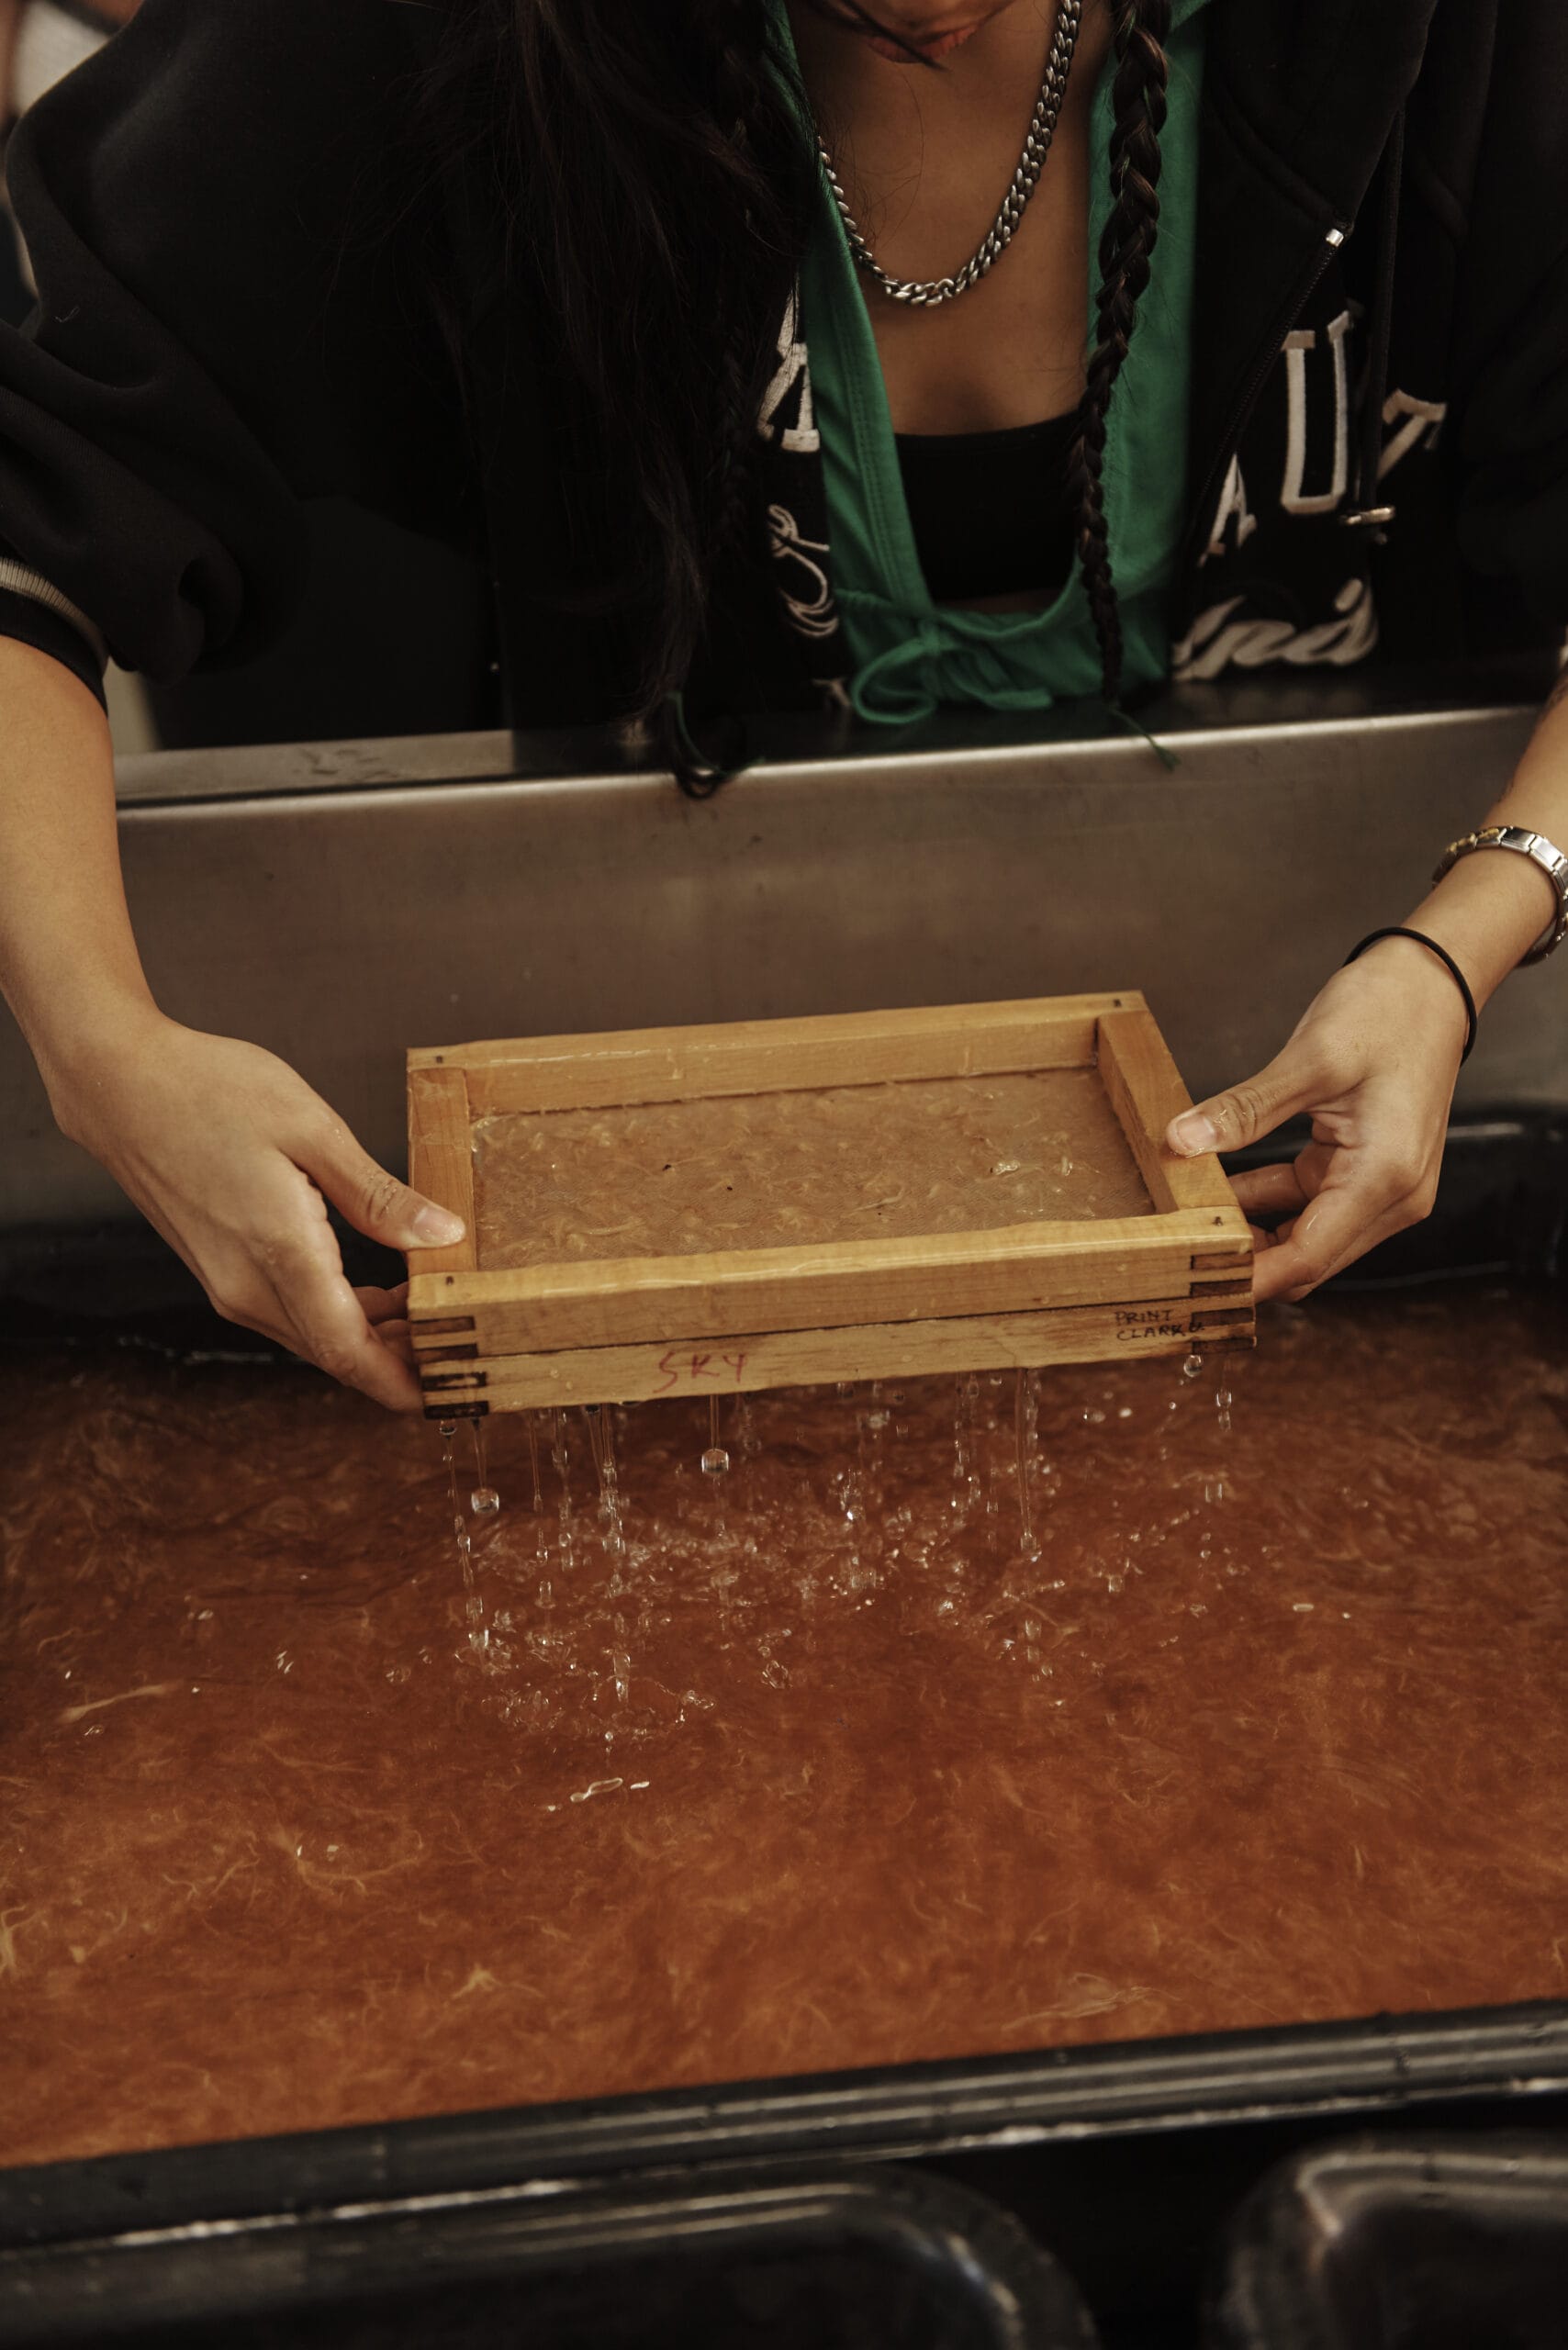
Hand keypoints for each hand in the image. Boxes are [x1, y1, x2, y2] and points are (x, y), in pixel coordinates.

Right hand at [50, 1009, 463, 1410]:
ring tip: (429, 1311)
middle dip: (399, 1362)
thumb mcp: (314, 1131)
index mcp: (280, 1253)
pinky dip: (338, 1312)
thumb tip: (442, 1237)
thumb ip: (379, 1196)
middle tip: (459, 1341)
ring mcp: (228, 1284)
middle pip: (336, 1353)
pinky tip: (376, 1288)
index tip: (446, 1393)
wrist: (120, 1084)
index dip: (401, 1382)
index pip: (349, 1352)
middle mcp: (247, 1286)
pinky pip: (291, 1312)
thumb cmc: (211, 1091)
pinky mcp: (219, 1271)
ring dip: (371, 1336)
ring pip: (314, 1335)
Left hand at [1162, 939, 1467, 1302]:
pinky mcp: (1362, 1171)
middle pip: (1308, 1259)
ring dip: (1252, 1230)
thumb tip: (1182, 1142)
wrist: (1432, 982)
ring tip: (1188, 1216)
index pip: (1308, 1257)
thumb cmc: (1390, 1012)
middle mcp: (1391, 1197)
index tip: (1196, 1284)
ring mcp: (1379, 1187)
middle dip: (1247, 1259)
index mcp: (1384, 1177)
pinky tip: (1216, 1186)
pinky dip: (1265, 1201)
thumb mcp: (1309, 1060)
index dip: (1251, 1279)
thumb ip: (1244, 1109)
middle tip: (1178, 1247)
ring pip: (1304, 1236)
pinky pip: (1306, 1204)